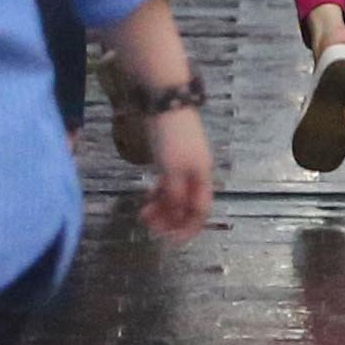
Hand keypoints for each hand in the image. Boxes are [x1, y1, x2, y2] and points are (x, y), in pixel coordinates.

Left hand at [141, 100, 214, 237]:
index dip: (189, 228)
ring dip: (161, 207)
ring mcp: (183, 163)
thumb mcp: (172, 171)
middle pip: (186, 204)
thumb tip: (175, 215)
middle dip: (170, 219)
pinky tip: (147, 197)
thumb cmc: (171, 139)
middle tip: (149, 227)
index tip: (172, 242)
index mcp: (202, 176)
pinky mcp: (170, 155)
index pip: (201, 210)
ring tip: (143, 214)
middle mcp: (196, 172)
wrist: (166, 102)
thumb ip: (174, 196)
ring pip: (175, 194)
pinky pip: (167, 182)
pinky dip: (158, 193)